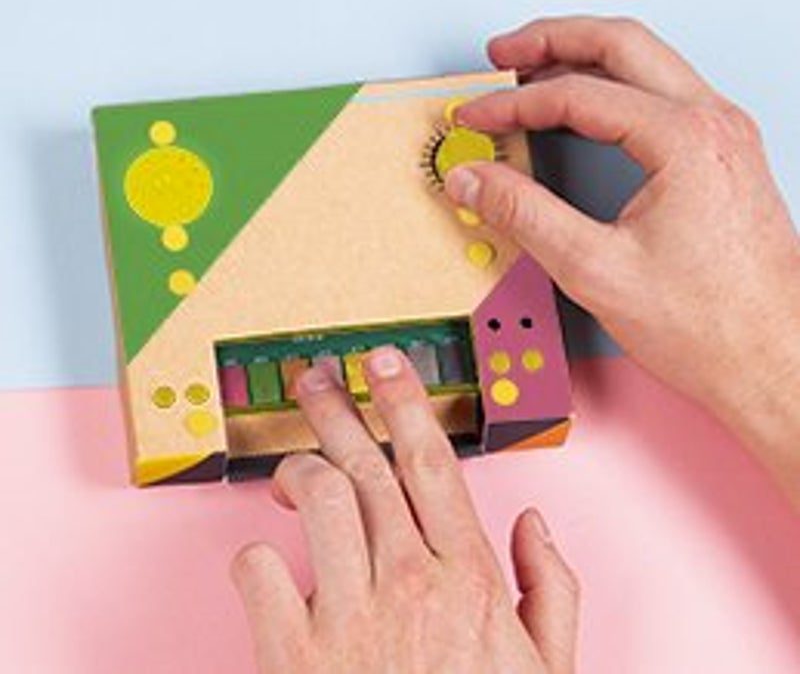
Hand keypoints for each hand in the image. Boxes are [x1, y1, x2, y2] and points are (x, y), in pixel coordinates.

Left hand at [232, 348, 578, 673]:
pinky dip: (256, 553)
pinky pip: (260, 574)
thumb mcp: (550, 671)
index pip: (431, 462)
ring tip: (292, 464)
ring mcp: (348, 617)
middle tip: (315, 379)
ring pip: (318, 500)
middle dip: (338, 408)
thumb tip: (533, 522)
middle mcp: (407, 582)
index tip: (387, 364)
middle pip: (367, 465)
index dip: (405, 402)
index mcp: (466, 577)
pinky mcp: (293, 655)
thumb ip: (552, 588)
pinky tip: (267, 553)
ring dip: (299, 469)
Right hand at [445, 16, 799, 500]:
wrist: (771, 360)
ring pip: (645, 63)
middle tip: (502, 53)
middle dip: (551, 40)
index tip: (477, 117)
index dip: (513, 104)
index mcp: (684, 140)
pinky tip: (583, 109)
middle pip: (620, 45)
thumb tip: (475, 180)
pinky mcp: (721, 157)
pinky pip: (660, 96)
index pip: (578, 95)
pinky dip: (612, 90)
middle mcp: (712, 123)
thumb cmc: (708, 323)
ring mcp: (722, 137)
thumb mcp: (594, 268)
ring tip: (532, 69)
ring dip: (583, 59)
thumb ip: (523, 214)